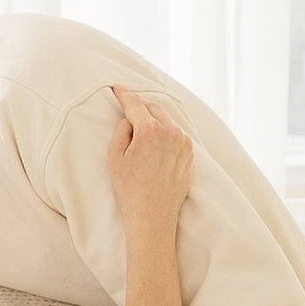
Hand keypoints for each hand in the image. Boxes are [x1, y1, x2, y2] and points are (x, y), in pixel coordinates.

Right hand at [107, 89, 192, 236]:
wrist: (152, 217)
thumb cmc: (129, 189)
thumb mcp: (115, 156)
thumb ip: (121, 130)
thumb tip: (129, 119)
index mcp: (150, 130)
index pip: (135, 104)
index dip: (124, 94)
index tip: (117, 88)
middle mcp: (171, 133)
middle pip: (153, 108)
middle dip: (140, 106)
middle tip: (127, 109)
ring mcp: (184, 144)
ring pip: (166, 121)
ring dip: (154, 120)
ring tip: (140, 130)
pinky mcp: (189, 155)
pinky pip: (175, 135)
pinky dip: (165, 133)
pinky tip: (155, 143)